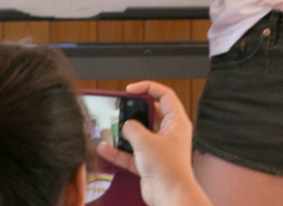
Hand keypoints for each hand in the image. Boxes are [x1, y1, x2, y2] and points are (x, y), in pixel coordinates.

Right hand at [98, 81, 206, 205]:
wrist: (170, 195)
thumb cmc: (168, 168)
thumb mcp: (146, 141)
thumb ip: (132, 128)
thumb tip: (126, 125)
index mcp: (177, 121)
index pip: (164, 95)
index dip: (148, 88)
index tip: (131, 89)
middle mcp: (170, 132)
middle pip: (151, 113)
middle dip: (134, 111)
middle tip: (121, 108)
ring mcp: (160, 148)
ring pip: (140, 134)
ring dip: (125, 133)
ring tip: (111, 128)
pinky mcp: (150, 162)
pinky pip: (132, 153)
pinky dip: (120, 151)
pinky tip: (106, 148)